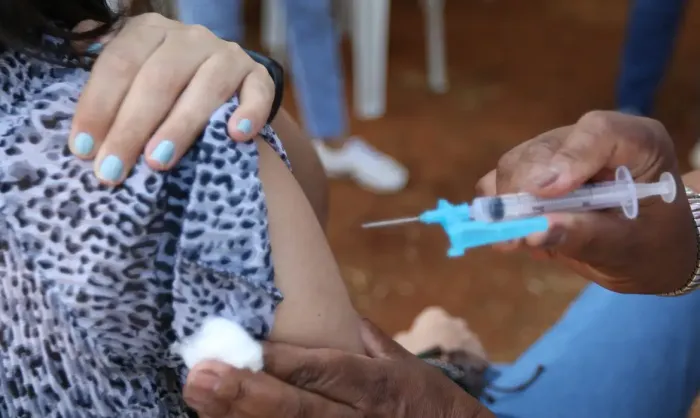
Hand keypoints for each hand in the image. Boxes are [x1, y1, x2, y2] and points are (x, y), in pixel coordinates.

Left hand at [70, 14, 274, 183]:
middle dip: (131, 128)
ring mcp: (227, 55)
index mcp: (150, 31)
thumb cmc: (168, 89)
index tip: (82, 150)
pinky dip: (249, 112)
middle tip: (113, 170)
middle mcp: (190, 37)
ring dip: (180, 126)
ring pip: (205, 86)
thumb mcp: (133, 74)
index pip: (118, 64)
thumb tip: (72, 47)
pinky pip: (258, 92)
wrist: (225, 84)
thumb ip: (109, 73)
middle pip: (158, 79)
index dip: (98, 106)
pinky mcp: (259, 76)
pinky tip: (236, 135)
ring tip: (158, 161)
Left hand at [183, 320, 492, 417]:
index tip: (237, 342)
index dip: (277, 359)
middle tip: (200, 374)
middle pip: (296, 408)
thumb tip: (335, 312)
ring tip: (198, 400)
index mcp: (375, 385)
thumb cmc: (429, 403)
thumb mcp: (404, 364)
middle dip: (245, 391)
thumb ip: (367, 339)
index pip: (321, 370)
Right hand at [476, 111, 695, 293]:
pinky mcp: (531, 170)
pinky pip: (499, 181)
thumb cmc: (651, 246)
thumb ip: (586, 237)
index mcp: (637, 143)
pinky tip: (521, 234)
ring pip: (514, 163)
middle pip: (543, 149)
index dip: (568, 157)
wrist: (646, 250)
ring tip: (519, 240)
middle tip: (515, 234)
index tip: (546, 193)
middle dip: (523, 191)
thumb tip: (532, 233)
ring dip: (508, 204)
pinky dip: (500, 210)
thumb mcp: (629, 249)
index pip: (599, 131)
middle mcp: (591, 138)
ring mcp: (558, 151)